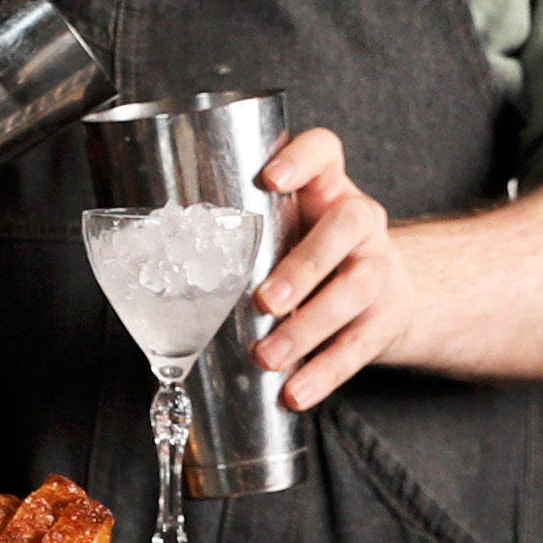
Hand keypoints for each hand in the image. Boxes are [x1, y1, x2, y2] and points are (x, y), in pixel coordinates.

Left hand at [248, 123, 409, 400]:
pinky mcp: (387, 316)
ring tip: (269, 357)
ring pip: (354, 290)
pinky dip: (325, 372)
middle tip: (264, 299)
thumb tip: (155, 265)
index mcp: (327, 188)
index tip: (270, 179)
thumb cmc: (310, 253)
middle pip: (345, 226)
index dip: (302, 159)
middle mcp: (360, 220)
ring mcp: (380, 267)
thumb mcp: (284, 228)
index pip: (325, 150)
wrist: (384, 293)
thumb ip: (242, 233)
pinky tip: (296, 392)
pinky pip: (360, 345)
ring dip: (308, 327)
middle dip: (303, 265)